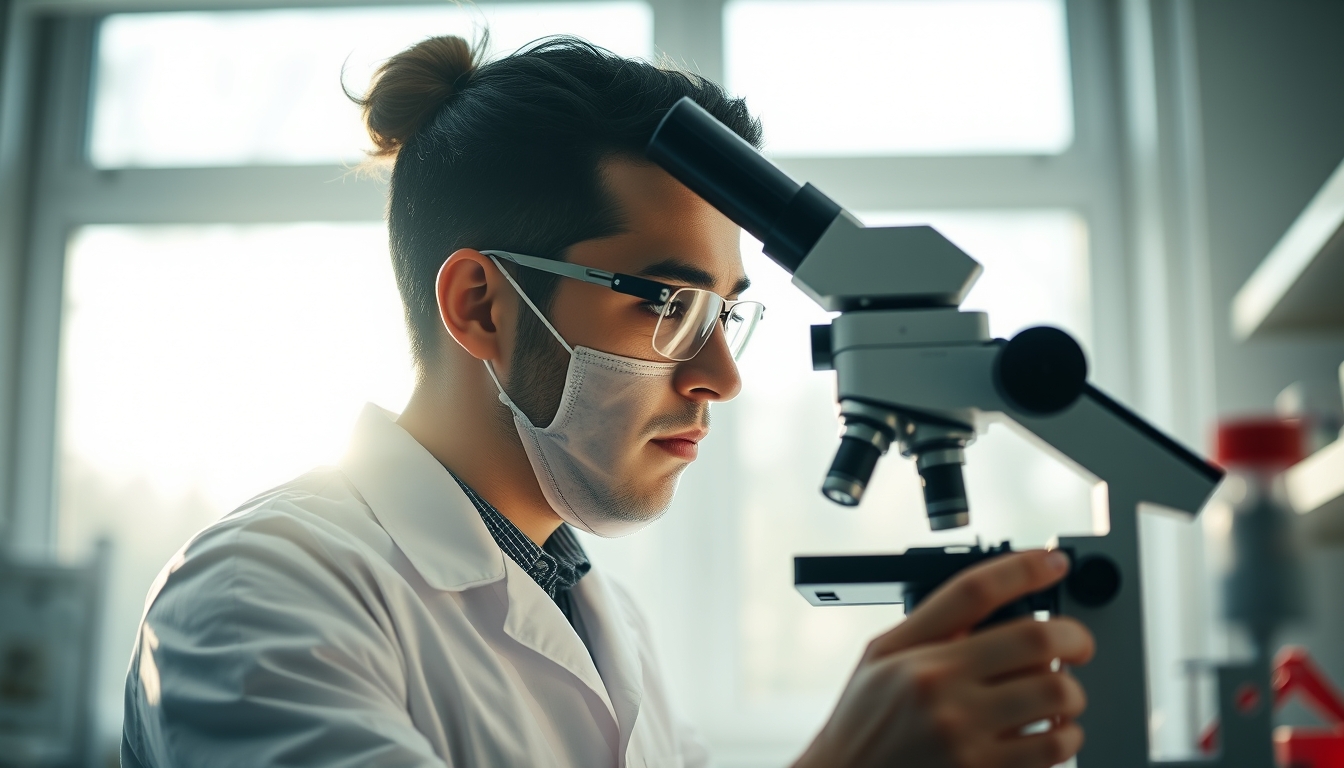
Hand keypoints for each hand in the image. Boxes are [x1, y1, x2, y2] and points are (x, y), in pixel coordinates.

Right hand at [793, 550, 1094, 767]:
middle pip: (1036, 642)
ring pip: (1057, 696)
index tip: (1053, 562)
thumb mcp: (881, 658)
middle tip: (1077, 644)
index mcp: (917, 658)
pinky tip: (1052, 731)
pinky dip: (1067, 736)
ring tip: (1060, 695)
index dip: (1025, 568)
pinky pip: (1054, 750)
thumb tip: (993, 598)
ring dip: (1072, 692)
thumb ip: (932, 627)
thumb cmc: (863, 723)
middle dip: (1074, 636)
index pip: (977, 593)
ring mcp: (967, 740)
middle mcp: (942, 694)